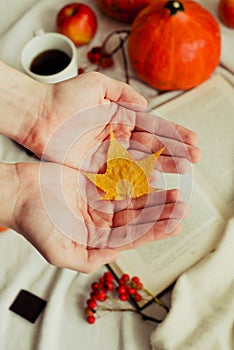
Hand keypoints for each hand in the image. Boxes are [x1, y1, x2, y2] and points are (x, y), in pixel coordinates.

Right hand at [9, 162, 186, 272]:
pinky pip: (120, 180)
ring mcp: (98, 201)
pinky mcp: (95, 182)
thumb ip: (89, 261)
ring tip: (174, 192)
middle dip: (160, 213)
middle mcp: (99, 221)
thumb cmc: (34, 222)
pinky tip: (153, 176)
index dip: (155, 231)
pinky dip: (136, 179)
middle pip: (136, 217)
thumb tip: (117, 257)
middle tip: (182, 206)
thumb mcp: (60, 253)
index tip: (175, 224)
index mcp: (95, 239)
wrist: (18, 192)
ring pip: (132, 199)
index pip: (131, 237)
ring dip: (153, 196)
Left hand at [25, 71, 200, 172]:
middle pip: (151, 146)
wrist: (38, 116)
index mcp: (120, 116)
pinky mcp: (95, 168)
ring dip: (161, 166)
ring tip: (181, 171)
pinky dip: (137, 179)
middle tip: (194, 159)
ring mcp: (107, 153)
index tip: (192, 141)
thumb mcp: (96, 84)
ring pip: (140, 161)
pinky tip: (153, 183)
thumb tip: (145, 105)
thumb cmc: (63, 97)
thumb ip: (122, 92)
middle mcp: (117, 136)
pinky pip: (120, 175)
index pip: (153, 126)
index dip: (173, 134)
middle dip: (174, 151)